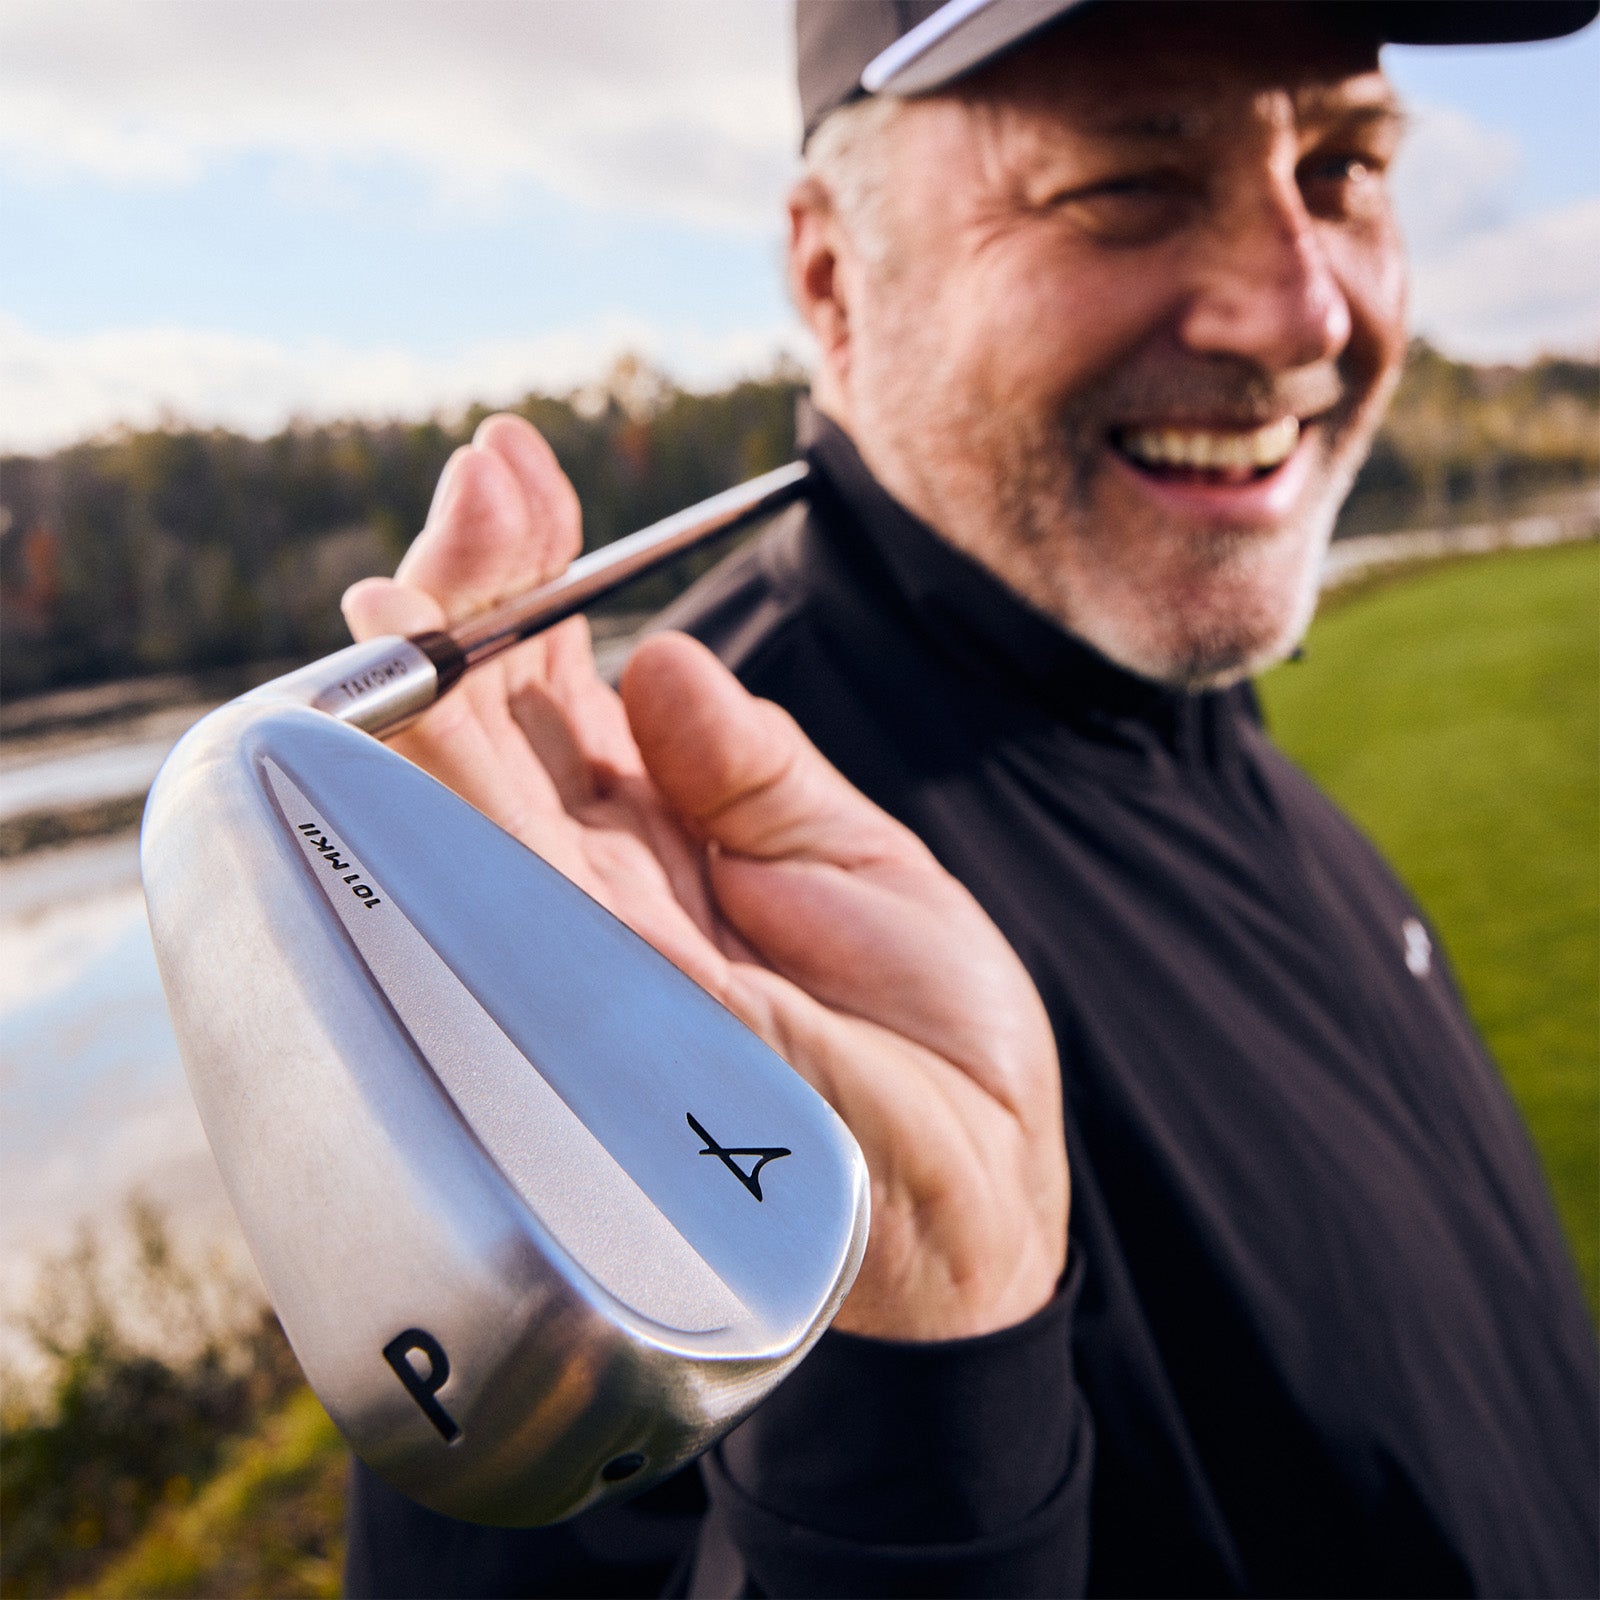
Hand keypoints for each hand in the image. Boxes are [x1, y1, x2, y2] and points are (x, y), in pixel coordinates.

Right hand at [343, 414, 1067, 1339]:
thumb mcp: (855, 859)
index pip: (563, 698)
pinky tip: (427, 667)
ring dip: (446, 658)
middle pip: (498, 727)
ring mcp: (592, 949)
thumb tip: (656, 654)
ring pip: (471, 789)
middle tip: (489, 470)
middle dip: (481, 590)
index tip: (521, 469)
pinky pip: (506, 871)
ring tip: (450, 531)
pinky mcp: (609, 1007)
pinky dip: (454, 770)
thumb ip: (750, 767)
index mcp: (665, 845)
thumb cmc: (934, 1036)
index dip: (537, 583)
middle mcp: (602, 892)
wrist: (986, 1190)